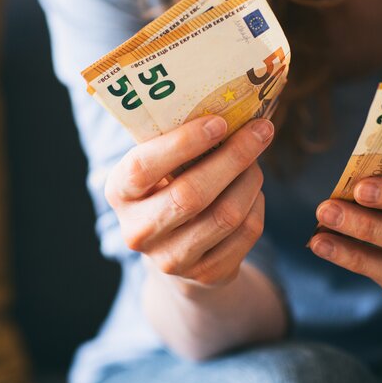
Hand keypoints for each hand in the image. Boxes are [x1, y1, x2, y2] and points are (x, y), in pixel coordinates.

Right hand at [105, 116, 273, 291]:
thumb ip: (180, 142)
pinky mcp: (207, 274)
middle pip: (191, 195)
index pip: (144, 167)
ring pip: (225, 215)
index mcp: (119, 192)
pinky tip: (253, 191)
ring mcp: (171, 259)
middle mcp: (138, 230)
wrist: (174, 249)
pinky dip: (257, 205)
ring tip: (256, 160)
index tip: (219, 121)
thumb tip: (234, 109)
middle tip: (261, 130)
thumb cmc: (168, 188)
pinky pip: (245, 233)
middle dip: (233, 157)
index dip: (183, 143)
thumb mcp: (160, 166)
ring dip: (250, 180)